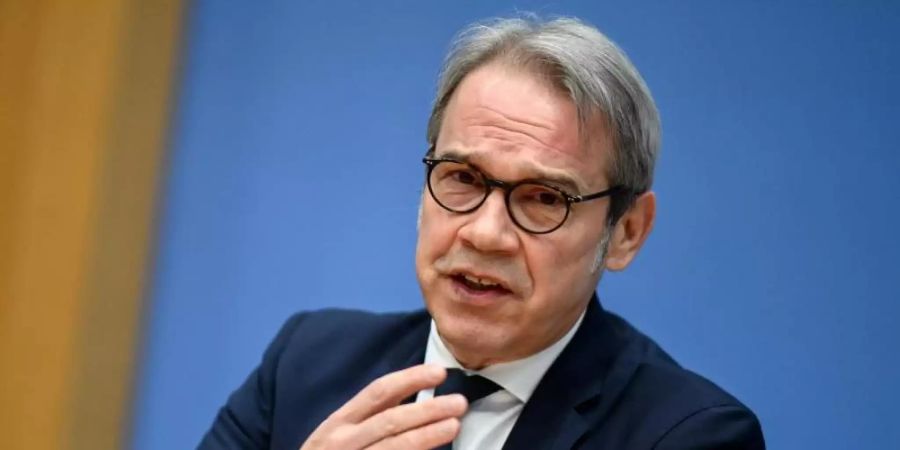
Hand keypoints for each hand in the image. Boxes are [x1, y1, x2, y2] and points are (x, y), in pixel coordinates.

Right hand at [300, 364, 466, 449]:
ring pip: (395, 447)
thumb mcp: (340, 433)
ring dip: (427, 435)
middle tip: (459, 402)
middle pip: (391, 420)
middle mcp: (344, 440)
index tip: (439, 371)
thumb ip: (372, 417)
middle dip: (427, 410)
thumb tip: (418, 402)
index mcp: (340, 421)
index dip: (410, 379)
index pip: (379, 392)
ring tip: (454, 425)